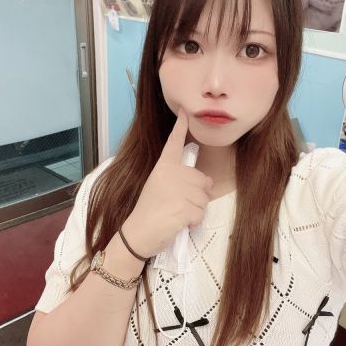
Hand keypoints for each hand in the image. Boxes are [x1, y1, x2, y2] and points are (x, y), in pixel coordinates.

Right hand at [124, 107, 212, 257]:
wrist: (137, 234)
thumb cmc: (149, 212)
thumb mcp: (161, 188)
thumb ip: (181, 181)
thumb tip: (208, 183)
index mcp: (163, 168)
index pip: (173, 143)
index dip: (180, 127)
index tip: (185, 112)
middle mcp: (170, 174)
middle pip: (202, 181)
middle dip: (197, 197)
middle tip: (178, 206)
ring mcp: (176, 191)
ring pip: (204, 199)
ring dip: (195, 211)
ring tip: (176, 215)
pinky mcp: (182, 208)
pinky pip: (200, 214)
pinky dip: (193, 222)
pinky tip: (178, 223)